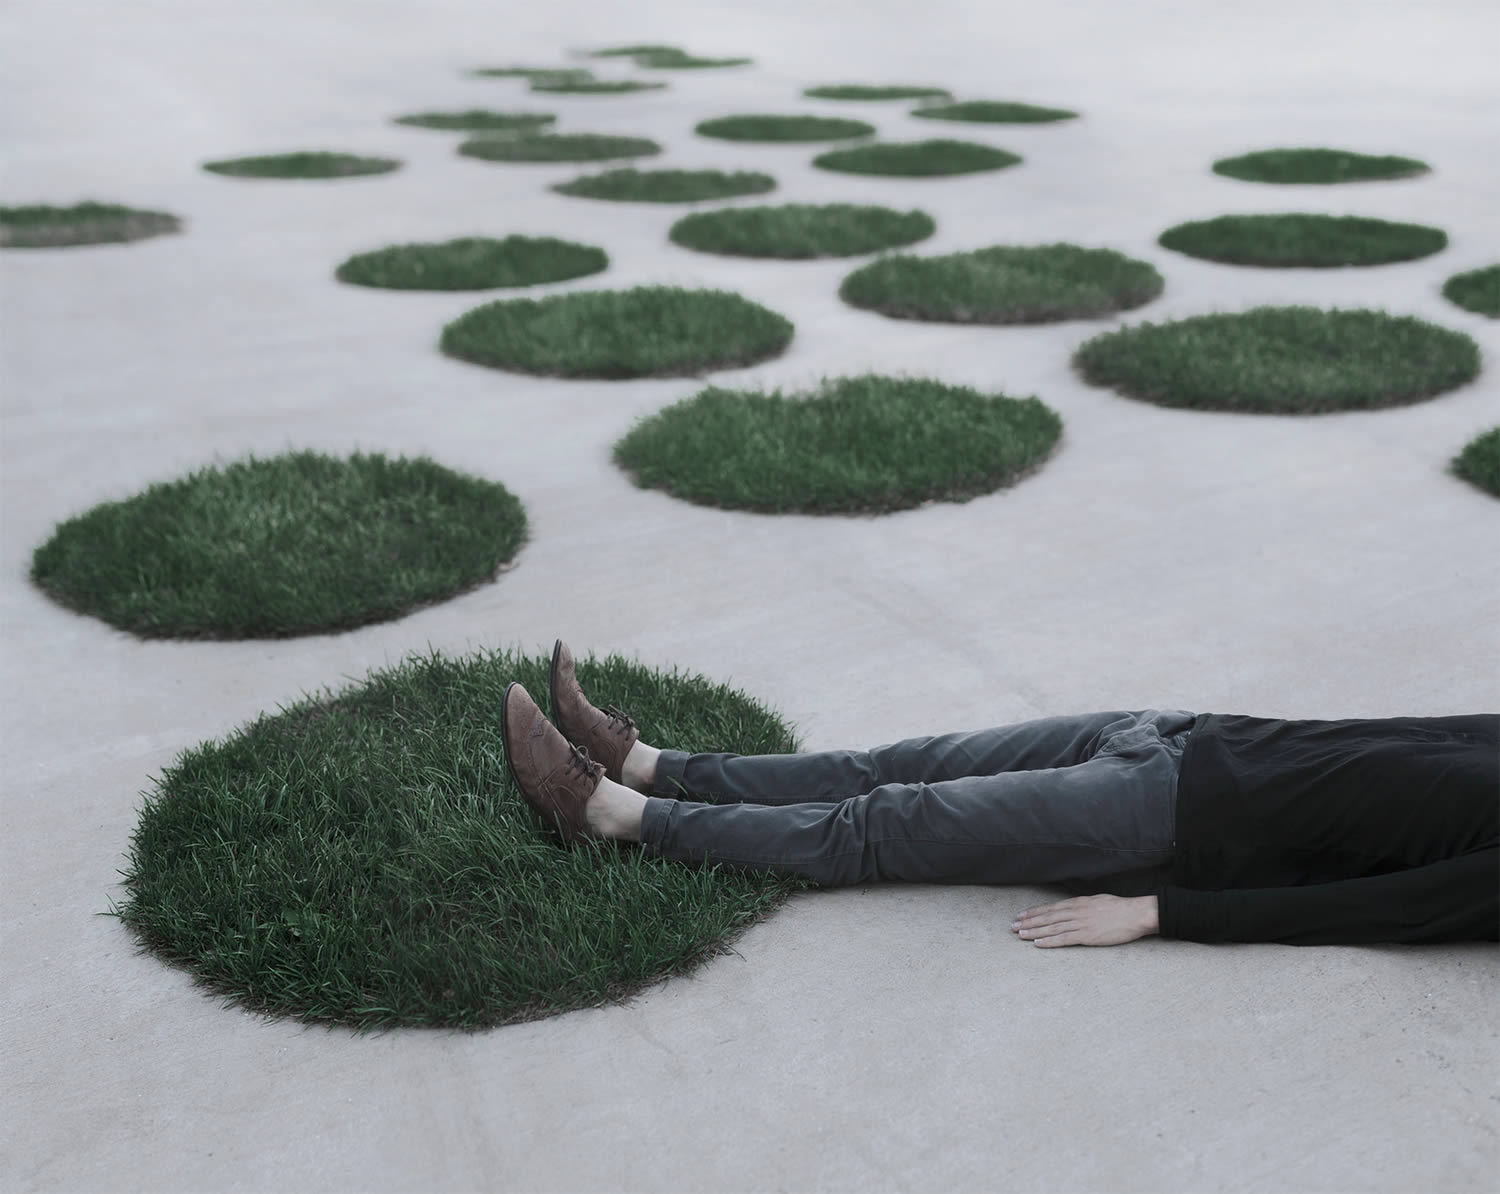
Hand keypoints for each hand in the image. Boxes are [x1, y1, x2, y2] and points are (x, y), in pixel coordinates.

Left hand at [1011, 894, 1158, 947]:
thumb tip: (1074, 908)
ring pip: (1052, 928)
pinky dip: (1049, 941)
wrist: (1135, 914)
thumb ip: (1083, 905)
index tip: (1021, 916)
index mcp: (1078, 903)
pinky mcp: (1087, 936)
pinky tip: (1037, 944)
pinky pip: (1064, 939)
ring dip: (1034, 932)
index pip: (1051, 908)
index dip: (1034, 912)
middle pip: (1047, 917)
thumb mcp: (1098, 901)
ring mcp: (1080, 924)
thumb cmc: (1120, 908)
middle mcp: (1075, 912)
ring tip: (1020, 935)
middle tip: (1013, 927)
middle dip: (1028, 922)